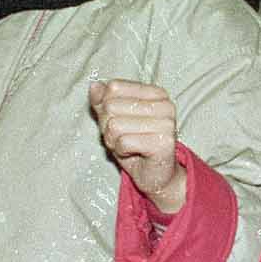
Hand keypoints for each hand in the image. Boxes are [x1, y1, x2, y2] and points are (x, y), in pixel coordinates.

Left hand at [89, 79, 186, 210]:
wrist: (156, 176)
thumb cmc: (135, 146)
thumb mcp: (115, 120)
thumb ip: (104, 101)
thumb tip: (94, 85)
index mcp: (156, 93)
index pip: (114, 88)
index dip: (107, 108)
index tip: (121, 122)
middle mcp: (165, 104)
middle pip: (111, 106)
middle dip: (108, 127)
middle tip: (124, 138)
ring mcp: (166, 123)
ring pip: (115, 125)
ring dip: (114, 141)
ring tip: (128, 146)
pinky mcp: (163, 142)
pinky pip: (123, 142)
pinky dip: (121, 151)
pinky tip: (134, 153)